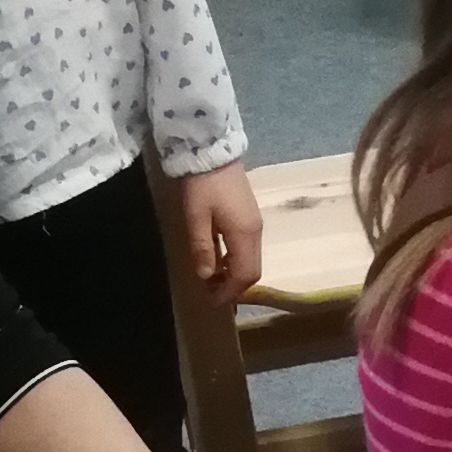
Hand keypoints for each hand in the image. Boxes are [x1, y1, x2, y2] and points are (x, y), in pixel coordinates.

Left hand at [177, 161, 262, 302]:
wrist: (212, 150)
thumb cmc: (202, 185)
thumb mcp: (196, 218)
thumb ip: (203, 248)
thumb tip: (206, 276)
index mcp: (244, 234)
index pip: (245, 275)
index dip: (229, 292)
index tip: (211, 300)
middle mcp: (255, 232)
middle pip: (252, 270)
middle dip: (233, 286)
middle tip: (210, 292)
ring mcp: (254, 224)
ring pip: (250, 260)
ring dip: (234, 274)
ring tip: (211, 278)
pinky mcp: (249, 216)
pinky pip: (246, 248)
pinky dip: (234, 260)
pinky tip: (218, 258)